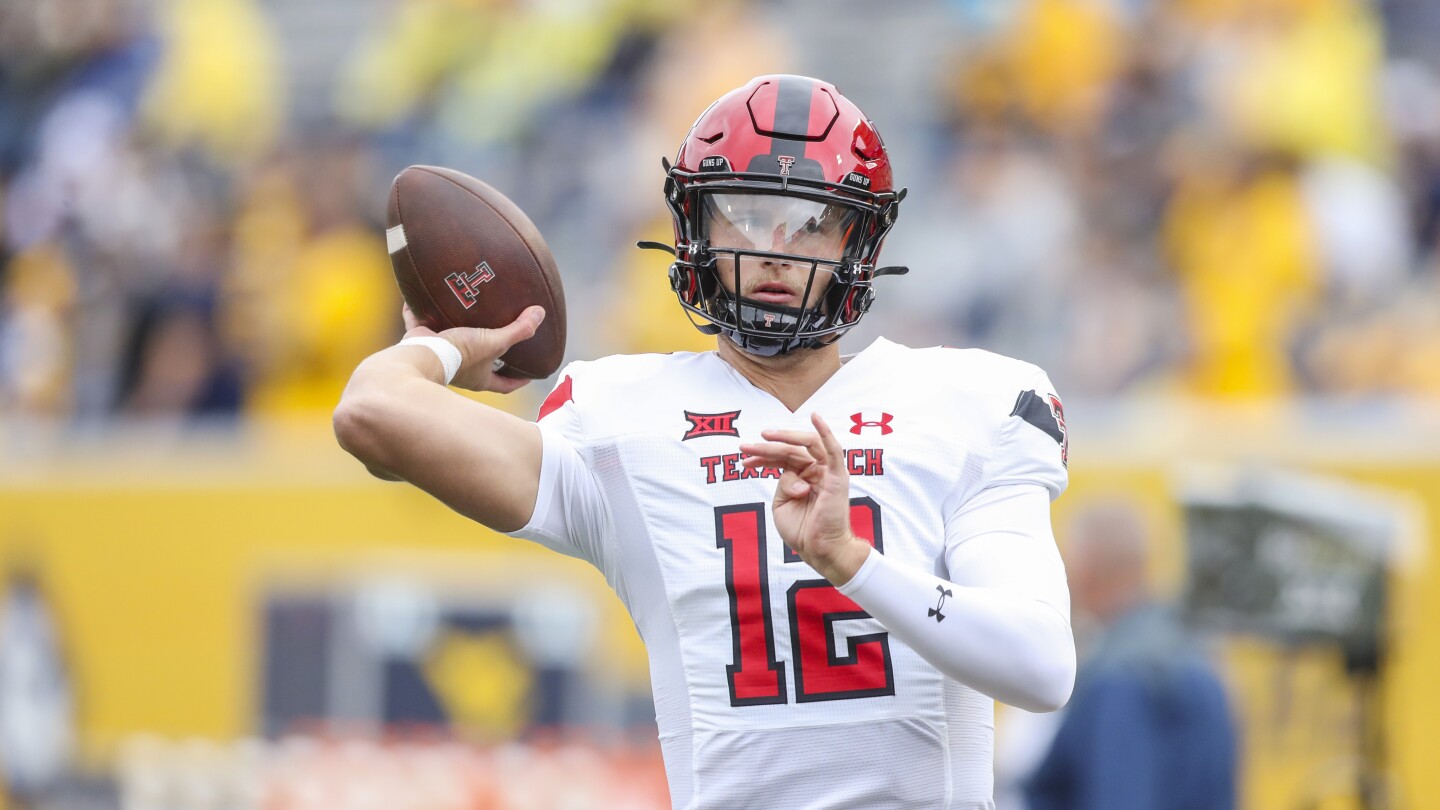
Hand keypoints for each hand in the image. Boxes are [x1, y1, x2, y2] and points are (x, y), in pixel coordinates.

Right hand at [402, 303, 543, 393]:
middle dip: (488, 354)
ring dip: (456, 331)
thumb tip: (540, 314)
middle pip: (478, 365)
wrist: (421, 356)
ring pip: (449, 344)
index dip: (519, 380)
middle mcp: (460, 371)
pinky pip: (418, 324)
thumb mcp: (494, 342)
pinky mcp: (419, 343)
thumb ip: (518, 330)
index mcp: (479, 378)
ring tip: (465, 314)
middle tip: (499, 339)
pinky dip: (417, 312)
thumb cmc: (460, 354)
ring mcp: (439, 358)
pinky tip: (419, 297)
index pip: (505, 384)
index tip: (530, 375)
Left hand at [739, 412, 871, 585]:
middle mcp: (816, 471)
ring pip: (805, 446)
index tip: (743, 461)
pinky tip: (815, 417)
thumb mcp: (781, 505)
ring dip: (785, 438)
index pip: (782, 458)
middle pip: (790, 450)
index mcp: (804, 477)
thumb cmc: (802, 530)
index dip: (762, 457)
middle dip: (765, 448)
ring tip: (764, 436)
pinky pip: (833, 450)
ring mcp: (827, 472)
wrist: (819, 550)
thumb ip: (783, 485)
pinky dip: (825, 432)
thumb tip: (791, 475)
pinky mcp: (837, 477)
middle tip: (744, 447)